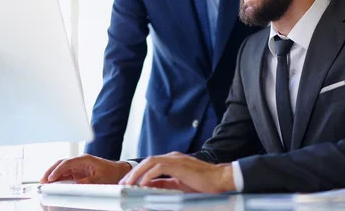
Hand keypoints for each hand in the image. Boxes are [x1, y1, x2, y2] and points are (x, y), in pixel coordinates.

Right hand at [40, 154, 131, 183]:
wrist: (118, 171)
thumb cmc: (111, 173)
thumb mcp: (102, 178)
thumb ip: (89, 181)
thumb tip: (77, 184)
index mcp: (85, 159)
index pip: (67, 163)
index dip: (58, 170)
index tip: (51, 178)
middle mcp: (80, 161)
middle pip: (62, 163)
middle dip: (51, 171)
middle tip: (43, 180)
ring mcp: (78, 166)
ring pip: (62, 168)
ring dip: (53, 174)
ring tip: (44, 182)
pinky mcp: (78, 171)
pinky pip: (66, 173)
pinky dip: (58, 177)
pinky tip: (53, 183)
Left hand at [118, 152, 235, 192]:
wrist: (221, 179)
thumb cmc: (204, 183)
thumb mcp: (180, 185)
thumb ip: (166, 184)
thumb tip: (151, 187)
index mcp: (173, 161)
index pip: (151, 164)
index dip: (138, 173)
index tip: (128, 183)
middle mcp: (173, 157)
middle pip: (147, 161)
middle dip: (133, 173)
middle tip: (123, 184)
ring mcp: (176, 159)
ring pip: (150, 162)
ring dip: (137, 173)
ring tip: (128, 184)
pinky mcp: (179, 165)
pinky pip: (159, 168)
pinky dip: (148, 175)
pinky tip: (142, 184)